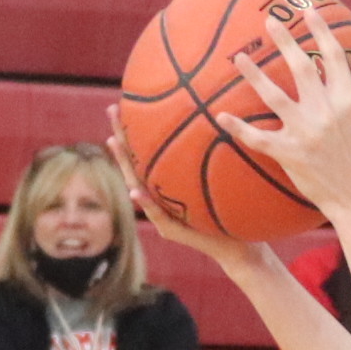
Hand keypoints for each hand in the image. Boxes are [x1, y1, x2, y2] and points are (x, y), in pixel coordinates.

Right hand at [105, 99, 280, 272]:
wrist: (238, 247)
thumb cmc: (232, 212)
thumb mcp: (226, 182)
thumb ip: (221, 161)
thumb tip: (229, 122)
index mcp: (169, 184)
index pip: (148, 153)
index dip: (136, 129)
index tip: (126, 102)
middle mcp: (160, 196)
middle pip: (134, 163)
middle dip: (122, 137)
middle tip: (111, 109)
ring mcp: (162, 213)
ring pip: (137, 185)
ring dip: (124, 164)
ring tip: (113, 141)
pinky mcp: (171, 231)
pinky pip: (157, 215)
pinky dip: (146, 203)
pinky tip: (135, 192)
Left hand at [218, 15, 350, 239]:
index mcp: (350, 100)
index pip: (334, 56)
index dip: (320, 30)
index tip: (308, 10)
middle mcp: (326, 112)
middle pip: (301, 67)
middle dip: (285, 41)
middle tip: (270, 21)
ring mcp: (306, 133)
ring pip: (274, 96)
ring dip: (254, 75)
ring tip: (238, 56)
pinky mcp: (290, 154)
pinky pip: (259, 139)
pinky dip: (239, 129)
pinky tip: (221, 116)